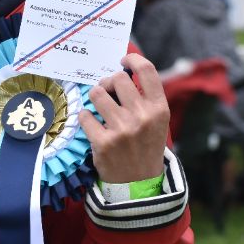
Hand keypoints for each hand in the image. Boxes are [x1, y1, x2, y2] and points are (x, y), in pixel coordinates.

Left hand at [79, 53, 169, 183]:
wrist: (139, 183)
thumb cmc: (144, 146)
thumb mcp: (156, 122)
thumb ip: (143, 98)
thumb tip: (119, 73)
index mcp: (159, 109)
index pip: (147, 70)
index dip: (132, 59)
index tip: (123, 60)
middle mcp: (143, 116)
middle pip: (117, 78)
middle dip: (108, 82)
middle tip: (107, 92)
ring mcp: (122, 129)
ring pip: (97, 93)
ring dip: (95, 98)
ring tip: (99, 109)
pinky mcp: (103, 142)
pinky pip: (84, 115)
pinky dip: (85, 117)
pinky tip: (93, 125)